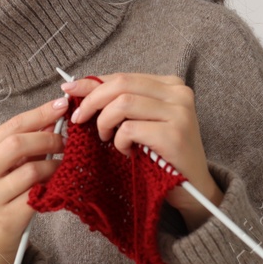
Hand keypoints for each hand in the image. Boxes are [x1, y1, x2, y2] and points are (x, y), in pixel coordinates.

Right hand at [0, 98, 65, 263]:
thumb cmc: (3, 195)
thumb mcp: (5, 166)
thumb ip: (25, 143)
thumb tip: (54, 116)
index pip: (11, 126)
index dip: (39, 114)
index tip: (61, 105)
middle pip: (16, 144)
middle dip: (48, 137)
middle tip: (66, 140)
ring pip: (30, 169)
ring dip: (54, 163)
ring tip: (65, 162)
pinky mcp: (7, 217)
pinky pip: (37, 193)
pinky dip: (53, 183)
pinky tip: (60, 180)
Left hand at [61, 73, 223, 231]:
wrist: (193, 187)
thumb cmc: (161, 153)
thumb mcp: (141, 121)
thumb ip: (119, 101)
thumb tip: (79, 87)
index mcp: (171, 84)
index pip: (123, 76)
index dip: (92, 83)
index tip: (69, 91)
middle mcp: (179, 93)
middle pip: (121, 84)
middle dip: (92, 101)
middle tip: (78, 120)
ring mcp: (179, 113)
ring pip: (123, 104)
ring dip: (105, 123)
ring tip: (106, 139)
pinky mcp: (173, 135)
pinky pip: (129, 129)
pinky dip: (119, 141)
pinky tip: (126, 152)